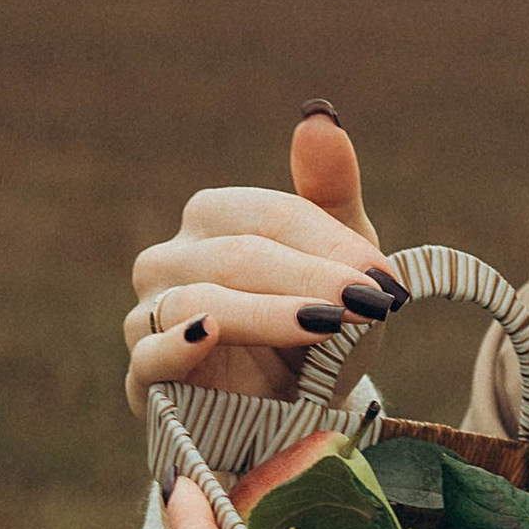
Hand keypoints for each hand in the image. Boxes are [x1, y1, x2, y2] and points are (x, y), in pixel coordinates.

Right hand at [125, 107, 404, 420]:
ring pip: (201, 302)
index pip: (268, 216)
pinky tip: (211, 335)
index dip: (329, 245)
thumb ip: (330, 190)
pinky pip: (151, 356)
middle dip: (311, 279)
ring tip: (326, 325)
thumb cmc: (317, 328)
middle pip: (239, 256)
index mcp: (213, 218)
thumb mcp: (340, 263)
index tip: (385, 280)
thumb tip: (319, 116)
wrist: (296, 412)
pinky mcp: (143, 377)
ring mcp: (150, 316)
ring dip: (269, 314)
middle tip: (370, 304)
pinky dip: (178, 345)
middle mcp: (170, 259)